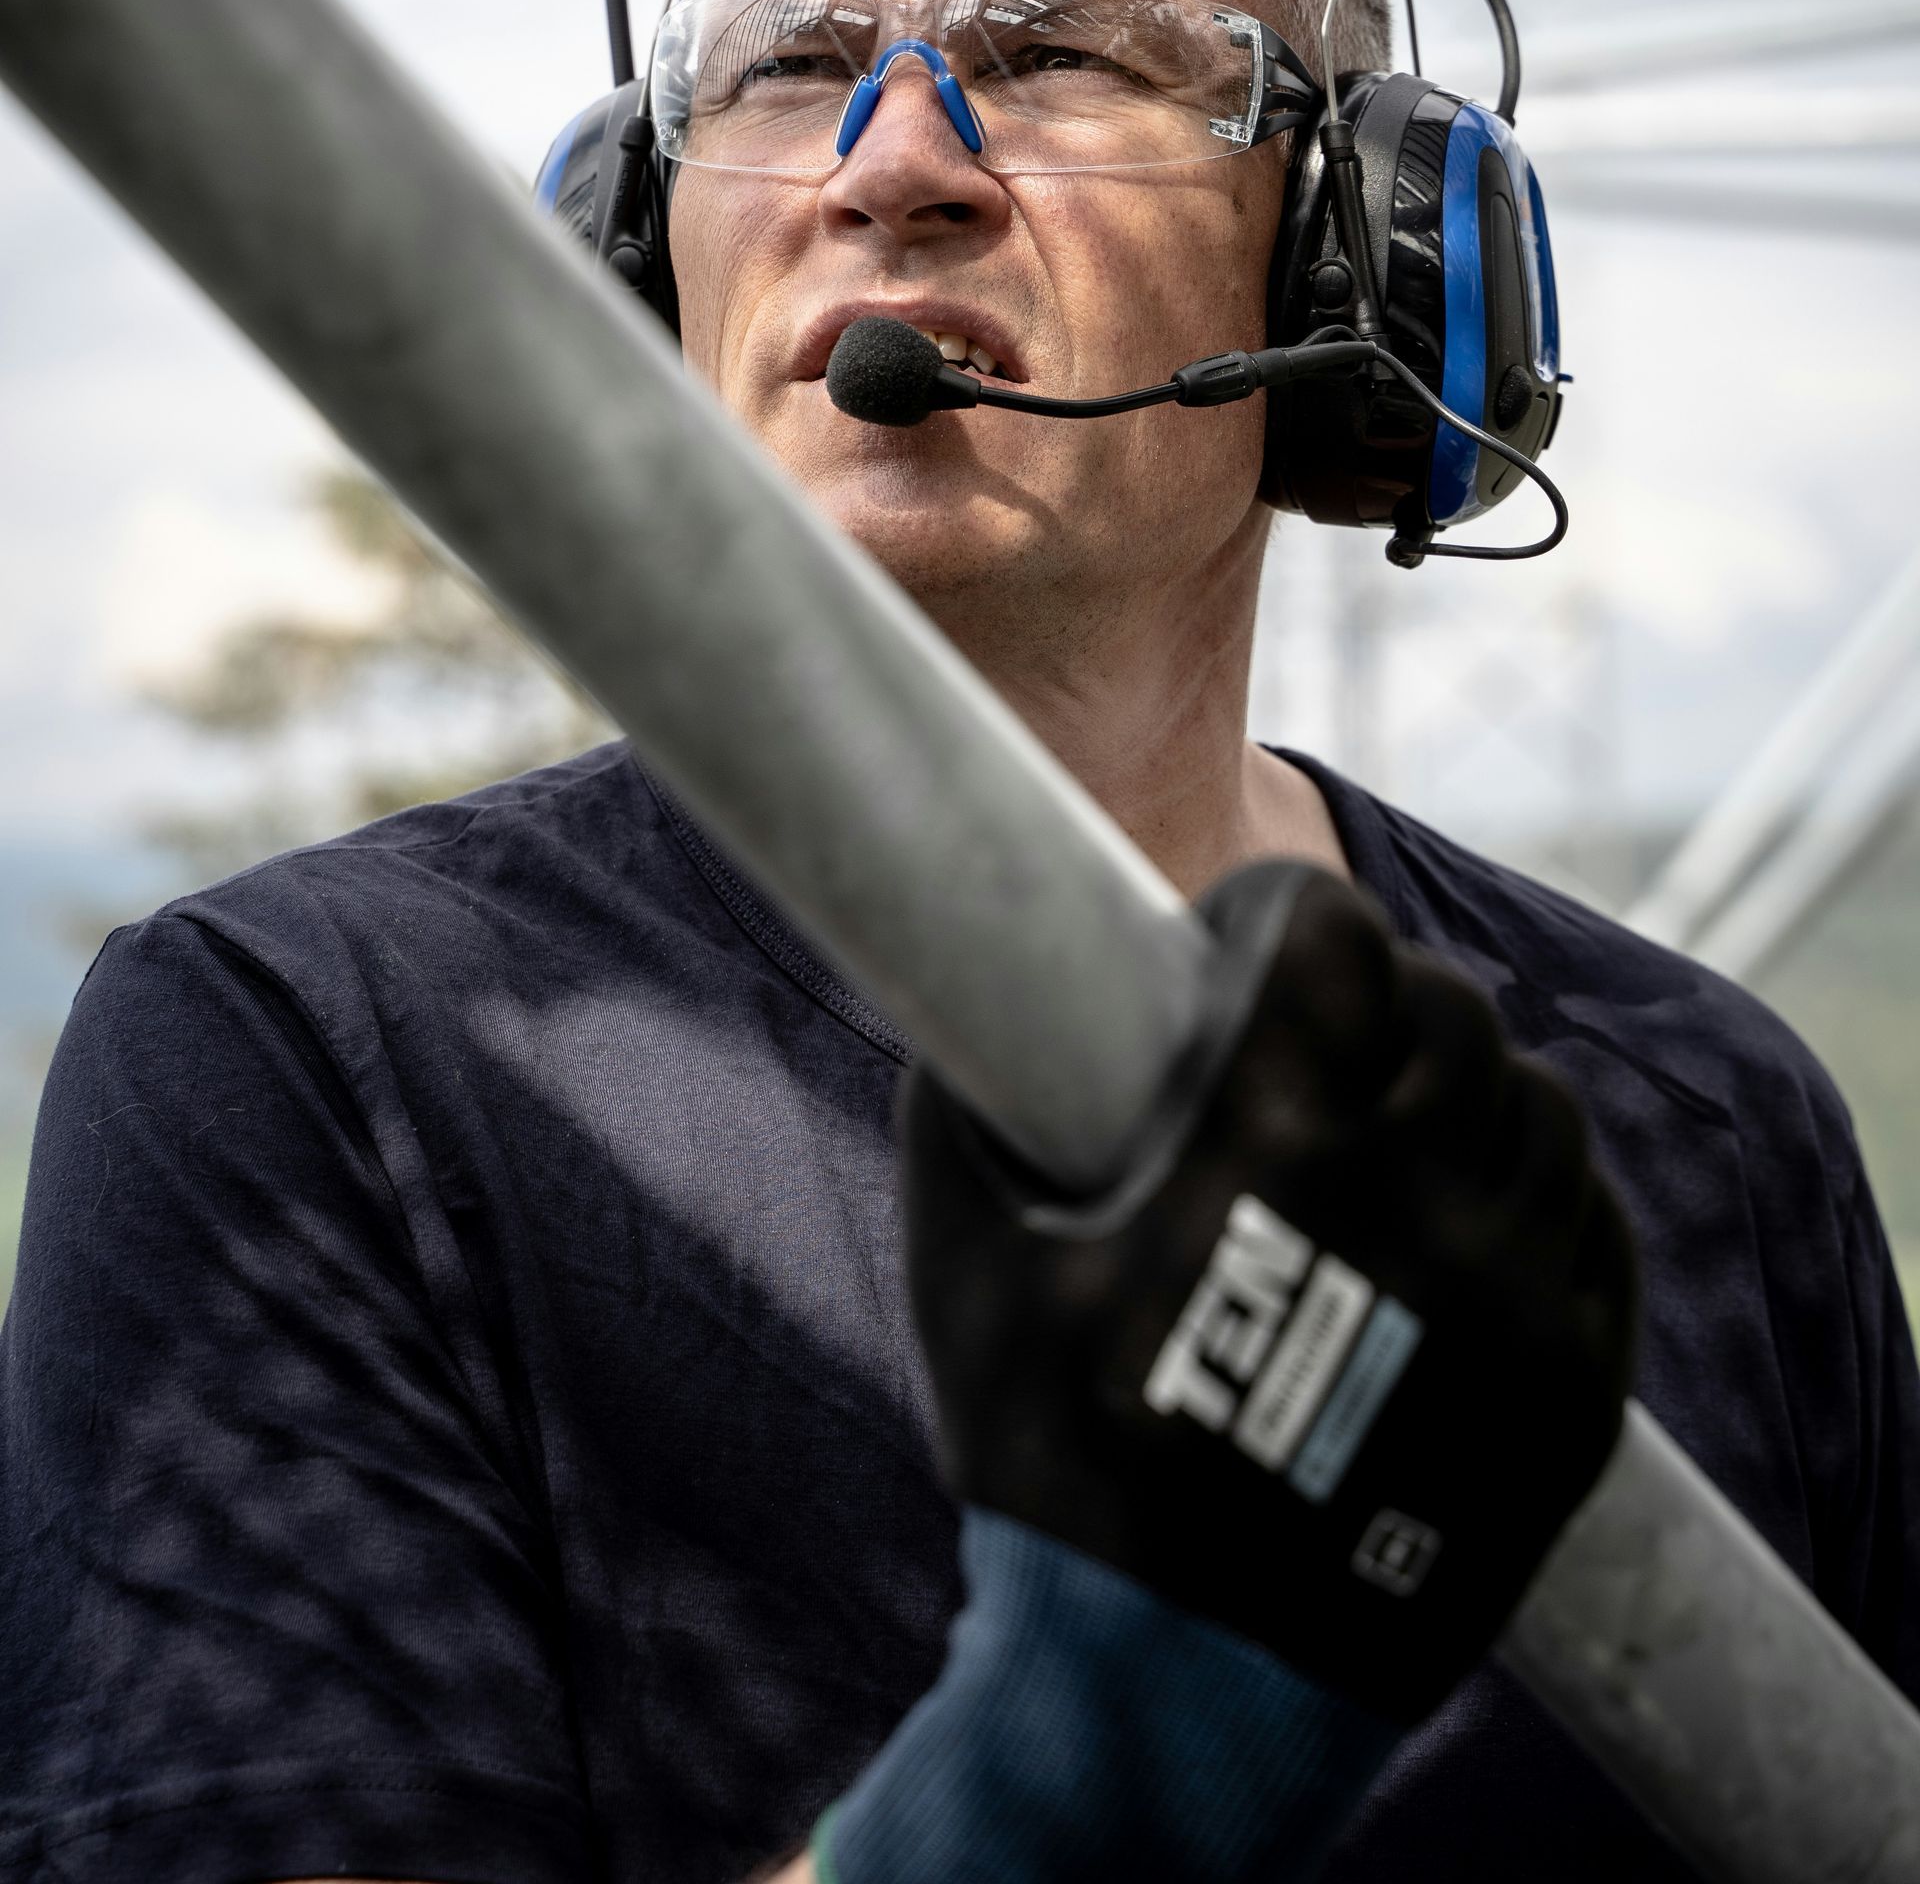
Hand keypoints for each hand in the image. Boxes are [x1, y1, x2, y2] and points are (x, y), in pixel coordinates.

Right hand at [902, 857, 1638, 1723]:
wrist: (1178, 1698)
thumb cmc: (1056, 1474)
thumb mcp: (968, 1269)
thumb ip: (963, 1109)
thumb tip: (963, 1001)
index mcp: (1273, 1146)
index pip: (1341, 937)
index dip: (1291, 919)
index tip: (1255, 942)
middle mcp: (1418, 1204)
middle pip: (1455, 1008)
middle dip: (1388, 997)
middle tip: (1332, 1036)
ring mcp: (1514, 1305)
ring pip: (1546, 1111)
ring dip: (1475, 1092)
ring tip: (1408, 1125)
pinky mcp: (1573, 1397)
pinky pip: (1598, 1233)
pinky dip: (1545, 1198)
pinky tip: (1477, 1216)